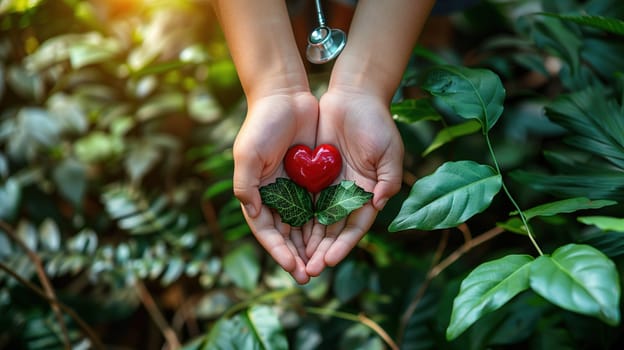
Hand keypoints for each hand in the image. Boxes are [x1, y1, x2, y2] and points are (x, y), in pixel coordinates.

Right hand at [233, 92, 317, 283]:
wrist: (286, 96)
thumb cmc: (262, 124)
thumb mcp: (247, 154)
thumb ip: (245, 185)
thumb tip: (252, 214)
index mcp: (257, 194)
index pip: (267, 231)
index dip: (278, 251)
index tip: (291, 267)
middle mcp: (276, 196)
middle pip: (287, 234)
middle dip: (297, 256)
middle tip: (309, 276)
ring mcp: (296, 188)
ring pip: (305, 226)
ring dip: (312, 246)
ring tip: (323, 265)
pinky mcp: (313, 179)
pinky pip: (321, 205)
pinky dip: (326, 223)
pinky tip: (335, 239)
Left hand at [305, 88, 403, 275]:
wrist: (352, 96)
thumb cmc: (375, 122)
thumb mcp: (388, 150)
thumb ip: (388, 178)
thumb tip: (378, 203)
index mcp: (368, 193)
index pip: (354, 228)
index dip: (342, 246)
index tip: (328, 261)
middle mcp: (348, 195)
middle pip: (333, 231)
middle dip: (321, 251)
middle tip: (306, 270)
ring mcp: (329, 186)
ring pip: (316, 221)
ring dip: (306, 242)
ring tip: (294, 260)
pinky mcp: (313, 174)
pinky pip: (302, 199)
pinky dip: (295, 218)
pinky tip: (284, 233)